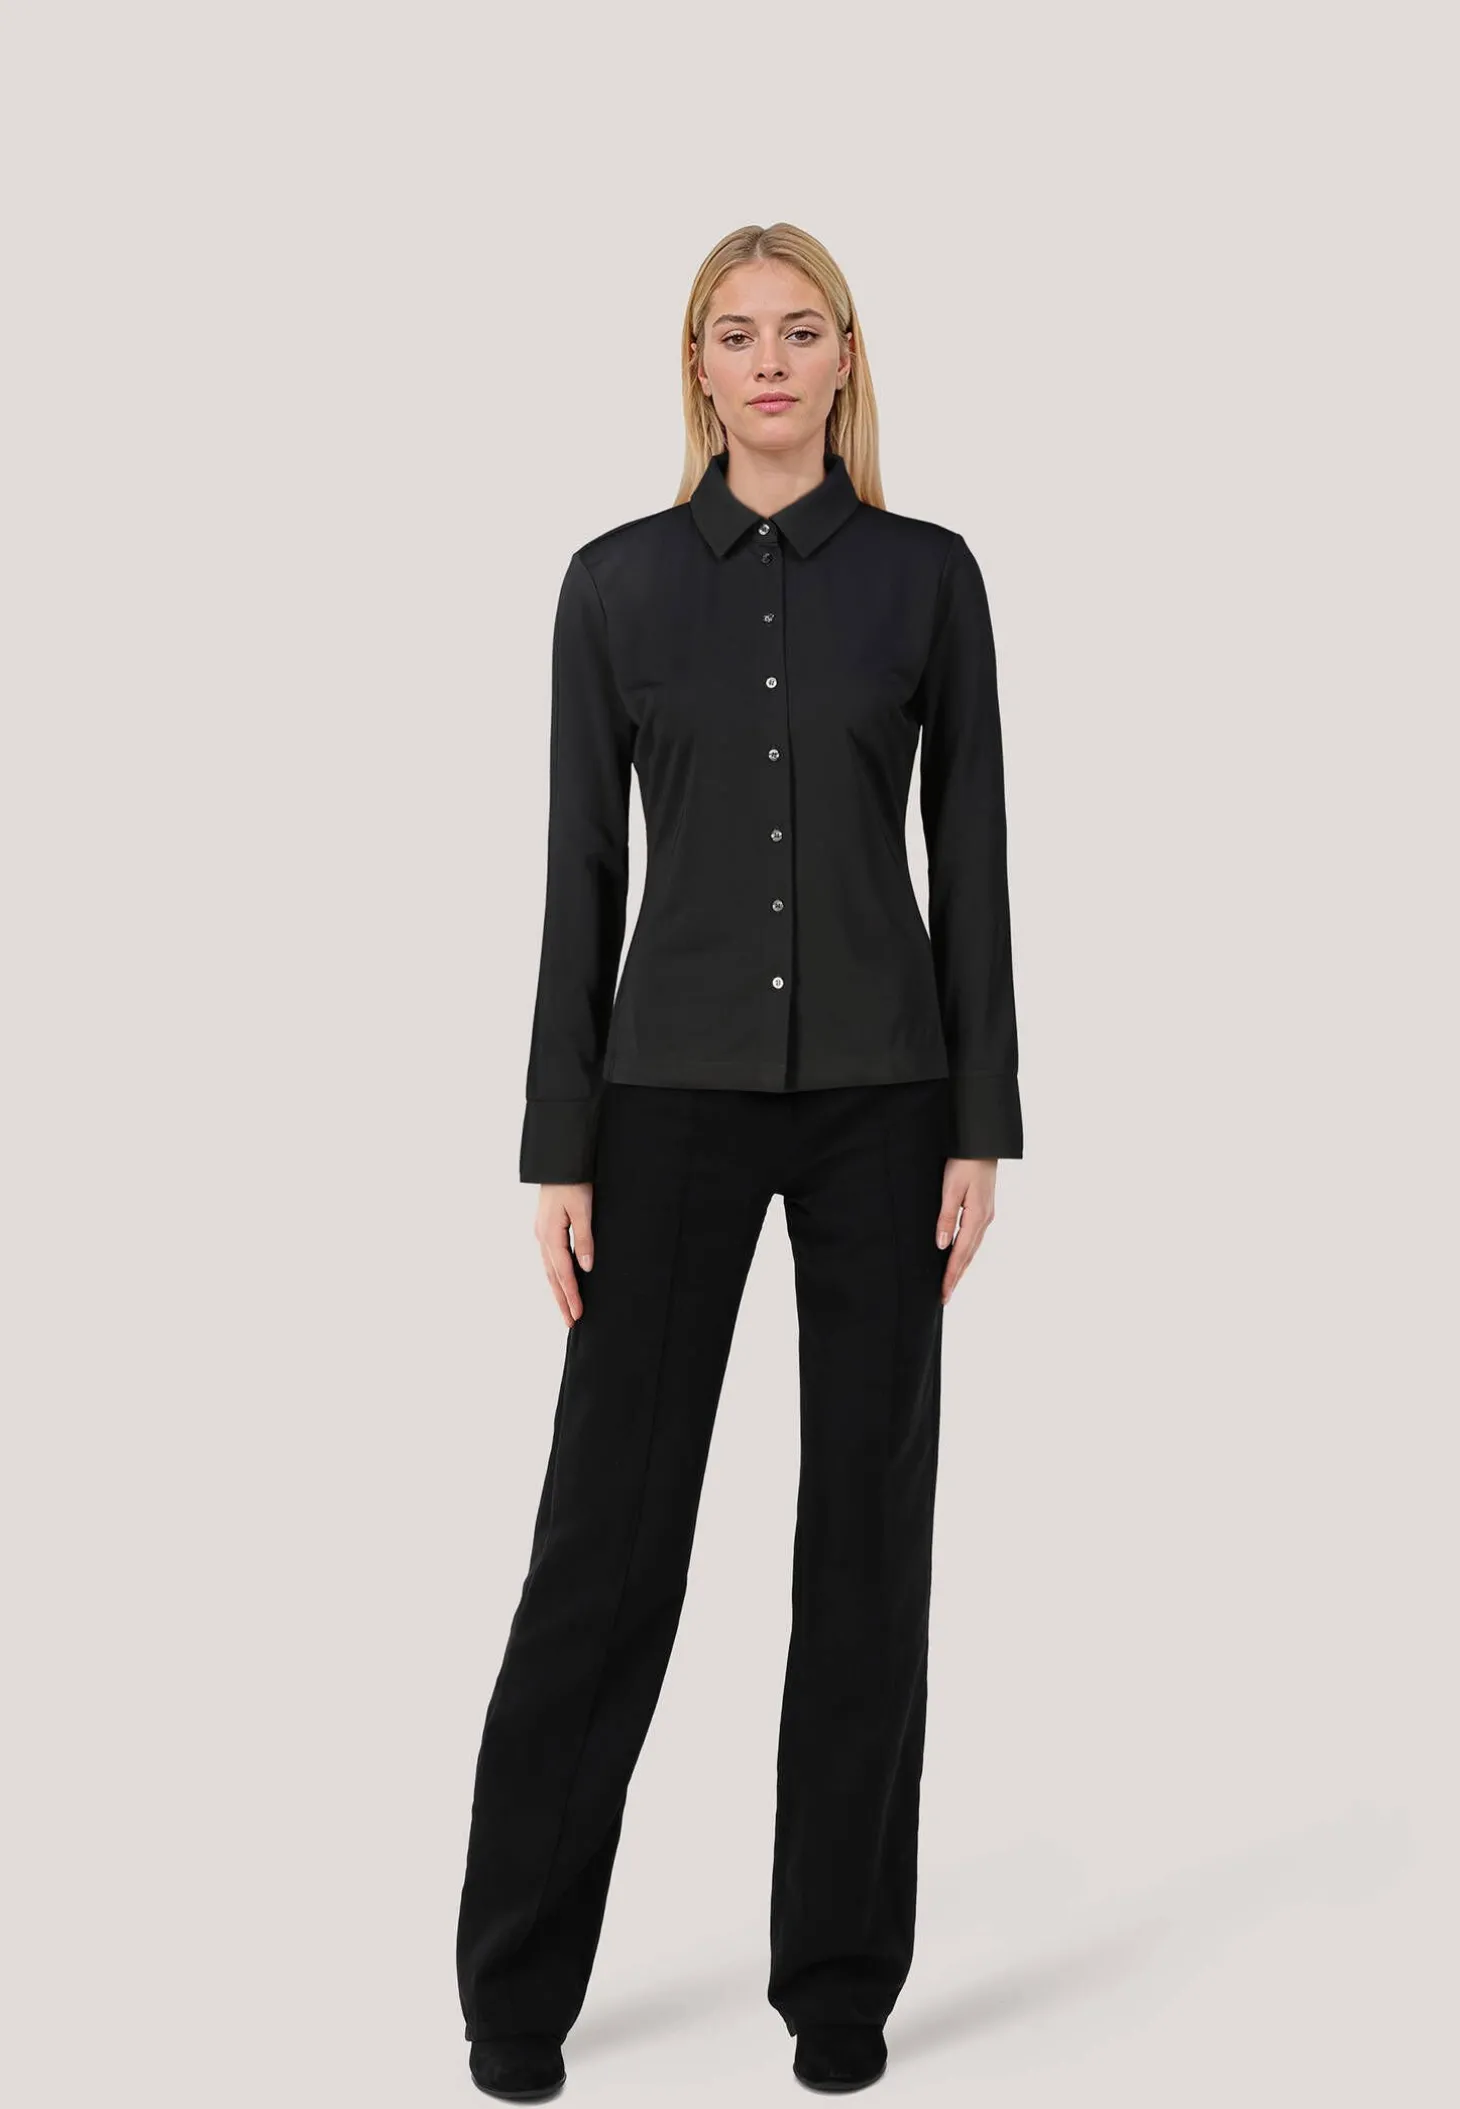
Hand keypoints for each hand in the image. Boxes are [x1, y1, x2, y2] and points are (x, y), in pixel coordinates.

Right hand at [535, 1182, 594, 1326]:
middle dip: (562, 1300)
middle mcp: (542, 1237)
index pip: (563, 1273)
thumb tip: (585, 1267)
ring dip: (558, 1290)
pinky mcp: (545, 1228)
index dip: (571, 1295)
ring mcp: (542, 1233)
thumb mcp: (582, 1209)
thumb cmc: (572, 1181)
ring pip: (549, 1269)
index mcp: (550, 1235)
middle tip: (571, 1322)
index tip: (578, 1314)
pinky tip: (560, 1281)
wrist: (559, 1161)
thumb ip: (584, 1238)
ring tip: (566, 1309)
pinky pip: (550, 1259)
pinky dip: (555, 1275)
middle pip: (552, 1277)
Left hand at [934, 1158, 996, 1303]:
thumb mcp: (951, 1188)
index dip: (951, 1275)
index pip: (961, 1254)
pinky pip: (974, 1237)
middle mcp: (984, 1219)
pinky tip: (961, 1254)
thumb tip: (942, 1245)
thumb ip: (946, 1217)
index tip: (944, 1294)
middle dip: (956, 1276)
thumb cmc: (965, 1161)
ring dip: (962, 1266)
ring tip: (951, 1282)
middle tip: (945, 1296)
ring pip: (973, 1247)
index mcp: (976, 1217)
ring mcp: (986, 1214)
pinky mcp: (984, 1208)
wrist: (983, 1142)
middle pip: (969, 1255)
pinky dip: (966, 1251)